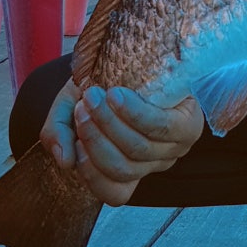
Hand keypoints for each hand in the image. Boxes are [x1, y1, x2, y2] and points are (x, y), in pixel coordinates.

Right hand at [40, 78, 203, 206]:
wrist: (134, 53)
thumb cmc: (102, 86)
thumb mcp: (69, 106)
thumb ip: (57, 132)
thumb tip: (64, 161)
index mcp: (128, 169)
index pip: (114, 193)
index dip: (92, 173)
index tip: (76, 141)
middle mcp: (153, 164)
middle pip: (123, 169)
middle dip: (95, 139)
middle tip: (81, 108)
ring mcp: (173, 148)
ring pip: (139, 149)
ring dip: (111, 123)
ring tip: (93, 97)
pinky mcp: (189, 126)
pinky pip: (161, 128)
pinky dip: (135, 113)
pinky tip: (117, 96)